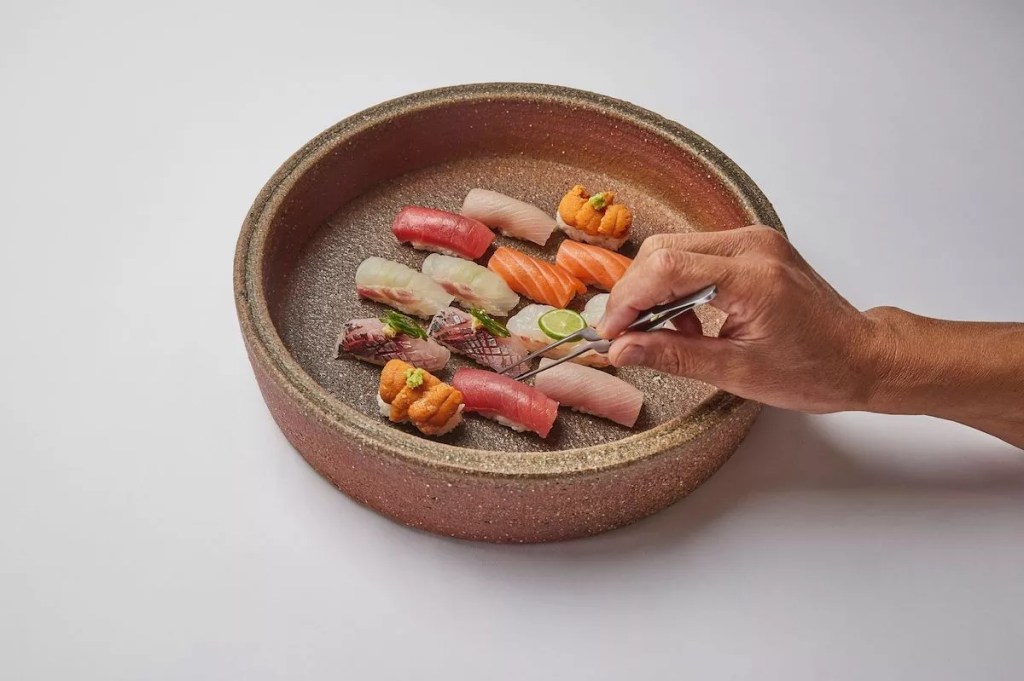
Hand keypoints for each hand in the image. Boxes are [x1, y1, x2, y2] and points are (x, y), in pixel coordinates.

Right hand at [598, 226, 884, 413]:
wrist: (861, 357)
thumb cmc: (814, 369)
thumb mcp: (735, 372)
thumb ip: (672, 355)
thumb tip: (622, 349)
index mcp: (753, 278)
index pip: (666, 268)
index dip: (627, 300)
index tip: (612, 332)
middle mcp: (753, 246)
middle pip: (663, 250)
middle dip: (634, 292)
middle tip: (625, 334)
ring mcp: (755, 241)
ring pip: (675, 249)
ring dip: (654, 289)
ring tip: (660, 332)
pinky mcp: (754, 246)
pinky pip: (697, 254)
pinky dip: (677, 284)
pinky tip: (686, 319)